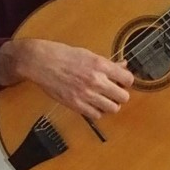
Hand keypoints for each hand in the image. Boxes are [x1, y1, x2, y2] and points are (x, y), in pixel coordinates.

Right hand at [0, 39, 132, 120]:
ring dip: (111, 104)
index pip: (128, 79)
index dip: (127, 81)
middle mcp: (95, 80)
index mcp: (100, 65)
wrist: (42, 62)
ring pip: (113, 109)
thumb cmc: (64, 55)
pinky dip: (97, 111)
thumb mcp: (89, 54)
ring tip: (104, 99)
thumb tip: (123, 66)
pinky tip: (92, 104)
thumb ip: (108, 63)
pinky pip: (96, 115)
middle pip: (123, 97)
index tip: (122, 81)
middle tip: (114, 91)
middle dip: (120, 94)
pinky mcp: (75, 105)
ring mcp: (86, 94)